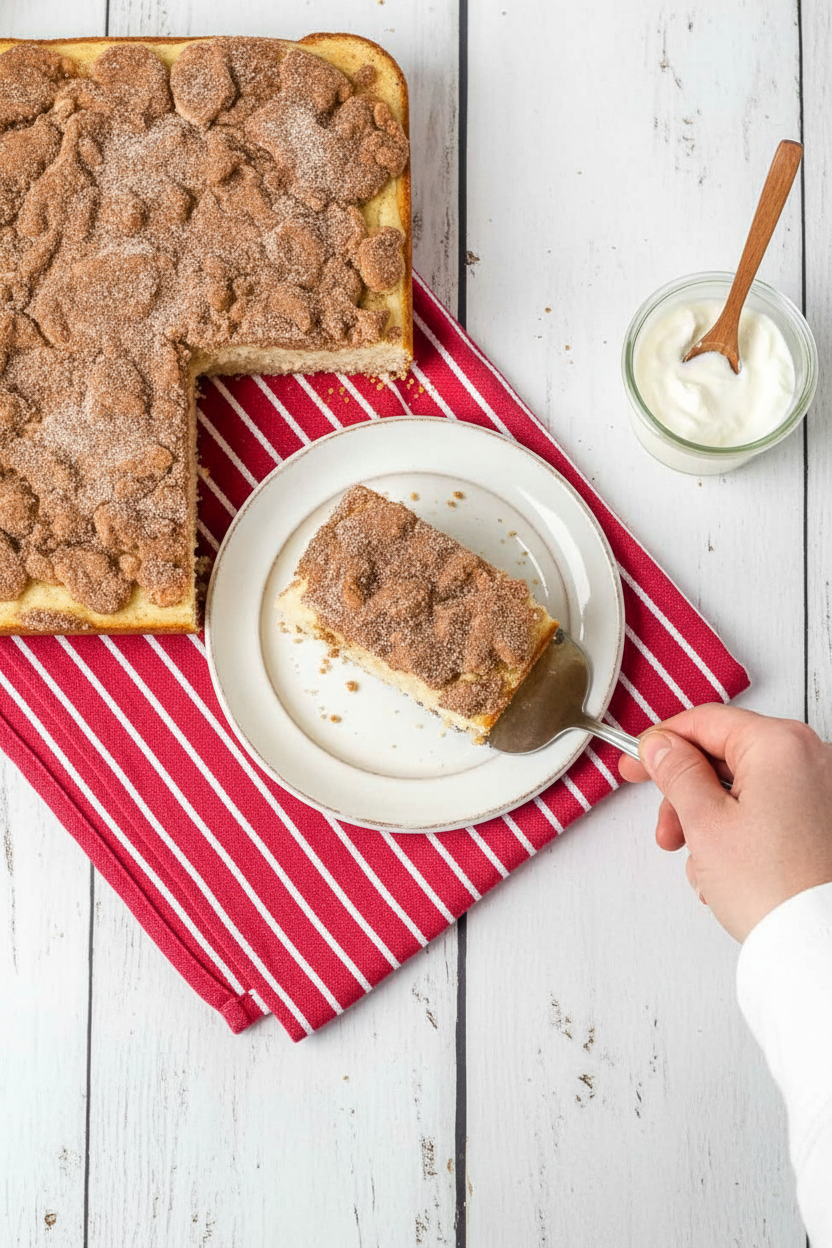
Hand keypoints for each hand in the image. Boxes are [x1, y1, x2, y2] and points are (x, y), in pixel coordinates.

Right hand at [618, 704, 831, 941]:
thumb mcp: (704, 822)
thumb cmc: (775, 888)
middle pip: (725, 755)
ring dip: (710, 822)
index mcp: (781, 744)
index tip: (634, 764)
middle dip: (686, 796)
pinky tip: (728, 872)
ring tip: (701, 867)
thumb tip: (662, 747)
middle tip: (666, 830)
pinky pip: (771, 809)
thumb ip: (676, 773)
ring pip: (745, 787)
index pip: (704, 722)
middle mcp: (812, 757)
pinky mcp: (826, 820)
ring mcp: (824, 789)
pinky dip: (742, 832)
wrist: (820, 944)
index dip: (659, 743)